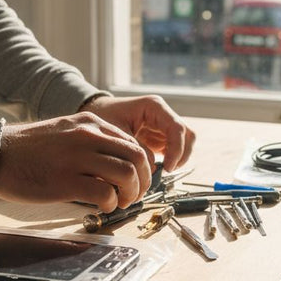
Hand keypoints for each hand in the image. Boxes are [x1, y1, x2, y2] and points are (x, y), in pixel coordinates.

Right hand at [0, 113, 151, 211]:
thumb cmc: (28, 150)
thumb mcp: (65, 132)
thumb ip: (91, 141)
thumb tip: (115, 162)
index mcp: (89, 123)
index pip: (133, 143)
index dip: (143, 167)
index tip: (138, 180)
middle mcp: (87, 136)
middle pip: (136, 158)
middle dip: (143, 181)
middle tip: (135, 195)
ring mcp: (77, 158)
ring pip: (126, 174)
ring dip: (130, 194)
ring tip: (120, 202)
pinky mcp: (66, 181)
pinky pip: (105, 193)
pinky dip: (111, 204)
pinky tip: (102, 207)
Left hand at [79, 95, 194, 172]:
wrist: (93, 113)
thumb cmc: (102, 117)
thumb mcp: (115, 133)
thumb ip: (135, 149)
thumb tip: (153, 168)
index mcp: (154, 107)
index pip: (177, 128)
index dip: (177, 150)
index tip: (167, 168)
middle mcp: (162, 115)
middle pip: (187, 135)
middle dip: (181, 155)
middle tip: (167, 171)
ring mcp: (162, 126)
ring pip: (184, 143)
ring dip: (177, 159)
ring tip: (161, 172)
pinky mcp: (159, 137)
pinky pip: (173, 150)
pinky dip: (170, 161)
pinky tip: (155, 170)